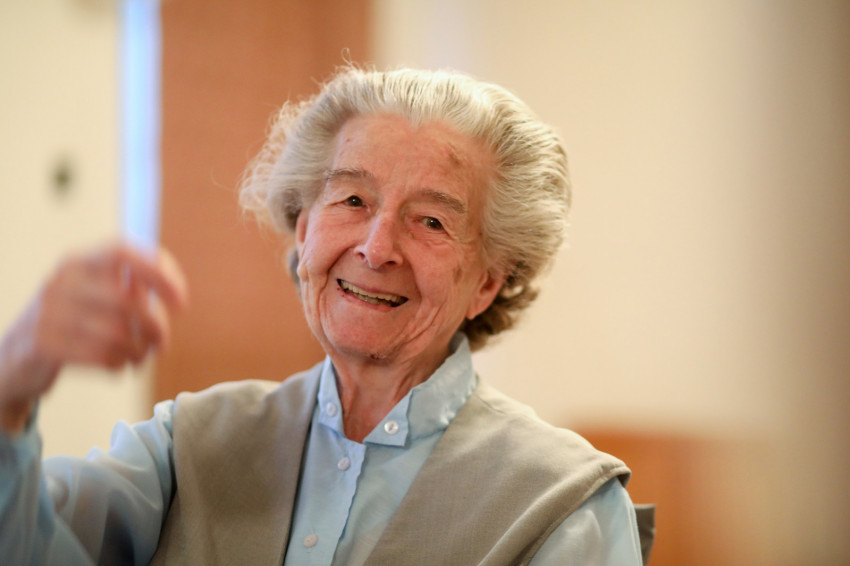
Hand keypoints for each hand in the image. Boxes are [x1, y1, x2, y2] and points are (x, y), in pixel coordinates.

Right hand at [0, 244, 188, 433]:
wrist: (13, 358)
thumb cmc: (70, 323)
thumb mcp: (92, 295)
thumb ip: (128, 287)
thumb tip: (173, 293)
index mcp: (79, 262)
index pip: (123, 252)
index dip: (159, 273)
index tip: (182, 302)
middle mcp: (62, 281)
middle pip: (127, 300)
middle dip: (155, 326)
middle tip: (162, 342)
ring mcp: (49, 312)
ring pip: (116, 332)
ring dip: (139, 350)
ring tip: (141, 357)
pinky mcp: (43, 344)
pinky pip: (99, 355)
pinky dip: (118, 364)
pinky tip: (119, 365)